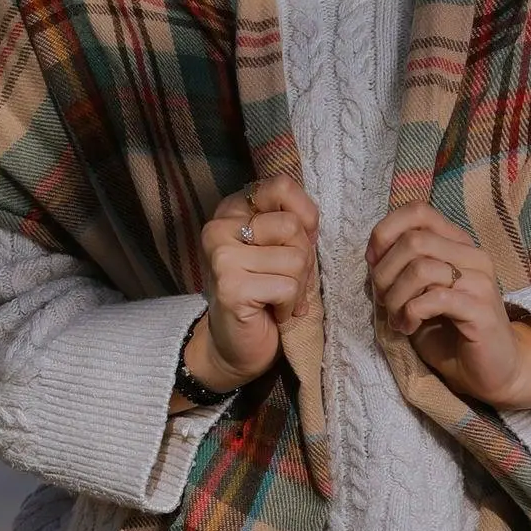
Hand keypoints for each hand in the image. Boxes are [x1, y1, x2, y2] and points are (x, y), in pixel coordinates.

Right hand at [189, 176, 319, 390]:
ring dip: (298, 286)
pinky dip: (291, 305)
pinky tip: (273, 311)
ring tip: (278, 297)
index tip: (298, 242)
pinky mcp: (230, 286)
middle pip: (293, 226)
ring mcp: (222, 256)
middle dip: (304, 260)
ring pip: (295, 258)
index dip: (305, 215)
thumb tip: (310, 222)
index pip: (281, 185)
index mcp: (233, 209)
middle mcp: (220, 227)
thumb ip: (295, 224)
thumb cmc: (266, 292)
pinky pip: (288, 286)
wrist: (235, 345)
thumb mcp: (282, 248)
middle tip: (285, 281)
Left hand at [365, 205, 530, 411]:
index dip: (386, 232)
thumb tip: (372, 254)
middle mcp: (473, 256)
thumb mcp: (418, 293)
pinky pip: (434, 299)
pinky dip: (411, 313)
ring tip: (397, 318)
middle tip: (384, 301)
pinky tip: (409, 328)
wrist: (490, 370)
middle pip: (414, 240)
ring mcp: (480, 281)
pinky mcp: (481, 310)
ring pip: (421, 268)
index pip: (419, 210)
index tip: (374, 263)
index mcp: (458, 244)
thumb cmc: (450, 331)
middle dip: (385, 273)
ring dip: (396, 297)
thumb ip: (401, 269)